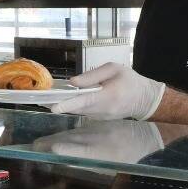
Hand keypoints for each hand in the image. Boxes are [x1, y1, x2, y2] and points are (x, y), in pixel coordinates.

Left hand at [49, 63, 164, 120]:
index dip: (68, 104)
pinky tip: (68, 101)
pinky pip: (84, 112)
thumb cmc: (130, 81)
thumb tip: (73, 83)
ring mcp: (101, 117)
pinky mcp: (100, 119)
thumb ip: (93, 75)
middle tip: (42, 101)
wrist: (145, 100)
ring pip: (79, 110)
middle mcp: (103, 110)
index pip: (85, 101)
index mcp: (108, 96)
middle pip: (77, 108)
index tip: (54, 107)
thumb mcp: (114, 69)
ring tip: (51, 99)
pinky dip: (76, 106)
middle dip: (60, 104)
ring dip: (66, 105)